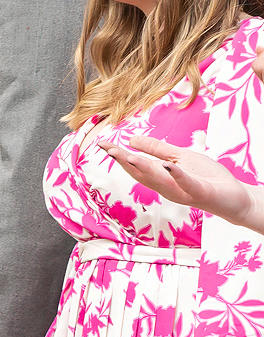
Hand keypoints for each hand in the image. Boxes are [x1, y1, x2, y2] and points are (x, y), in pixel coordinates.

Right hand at [106, 134, 263, 230]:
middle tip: (108, 149)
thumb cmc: (208, 178)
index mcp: (161, 176)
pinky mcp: (200, 193)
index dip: (118, 155)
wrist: (235, 197)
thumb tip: (131, 139)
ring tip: (127, 156)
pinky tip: (167, 166)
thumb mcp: (180, 157)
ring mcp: (183, 191)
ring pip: (159, 181)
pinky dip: (177, 176)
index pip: (135, 164)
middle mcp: (167, 186)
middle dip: (124, 162)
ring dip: (143, 169)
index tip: (101, 143)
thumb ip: (157, 149)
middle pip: (141, 174)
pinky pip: (186, 185)